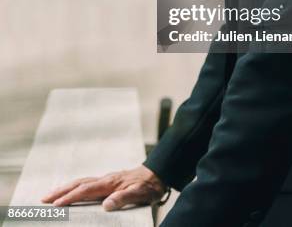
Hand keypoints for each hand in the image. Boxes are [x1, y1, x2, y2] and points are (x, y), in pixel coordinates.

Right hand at [41, 165, 166, 210]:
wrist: (158, 174)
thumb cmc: (149, 186)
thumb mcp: (140, 194)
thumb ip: (124, 198)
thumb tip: (106, 204)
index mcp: (110, 183)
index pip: (85, 190)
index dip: (70, 197)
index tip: (56, 205)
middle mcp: (105, 179)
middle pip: (78, 184)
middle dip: (60, 192)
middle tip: (44, 200)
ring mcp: (106, 179)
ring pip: (81, 182)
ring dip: (65, 188)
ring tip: (51, 196)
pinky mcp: (108, 182)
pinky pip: (87, 184)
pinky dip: (75, 187)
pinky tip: (72, 192)